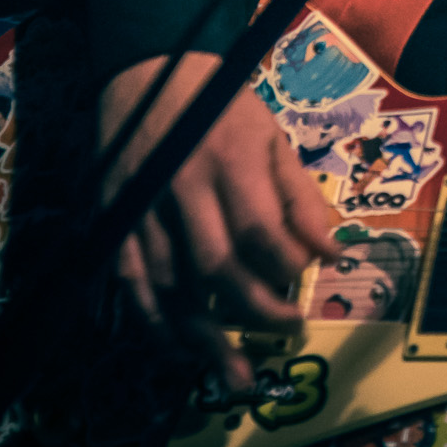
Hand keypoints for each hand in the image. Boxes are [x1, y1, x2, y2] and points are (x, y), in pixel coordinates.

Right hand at [98, 53, 341, 387]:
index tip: (305, 291)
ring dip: (203, 332)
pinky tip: (179, 348)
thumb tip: (332, 254)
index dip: (286, 270)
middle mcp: (181, 186)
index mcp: (230, 160)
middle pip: (216, 265)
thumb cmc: (225, 110)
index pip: (260, 232)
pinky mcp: (113, 219)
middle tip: (285, 333)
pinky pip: (130, 281)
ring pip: (170, 283)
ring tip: (234, 371)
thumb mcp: (274, 140)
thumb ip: (301, 199)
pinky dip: (153, 320)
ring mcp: (141, 205)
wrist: (151, 75)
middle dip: (253, 311)